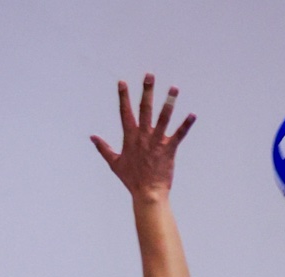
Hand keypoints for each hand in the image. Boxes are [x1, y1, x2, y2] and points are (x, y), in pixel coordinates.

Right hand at [91, 73, 194, 197]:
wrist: (148, 193)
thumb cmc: (131, 179)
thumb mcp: (114, 163)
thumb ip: (103, 148)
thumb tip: (92, 137)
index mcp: (130, 137)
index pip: (125, 112)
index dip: (123, 97)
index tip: (122, 82)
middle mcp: (143, 136)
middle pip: (144, 109)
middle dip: (147, 91)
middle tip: (149, 75)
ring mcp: (156, 142)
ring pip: (163, 118)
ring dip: (169, 102)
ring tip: (174, 88)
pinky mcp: (169, 150)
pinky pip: (179, 135)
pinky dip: (186, 125)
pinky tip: (192, 115)